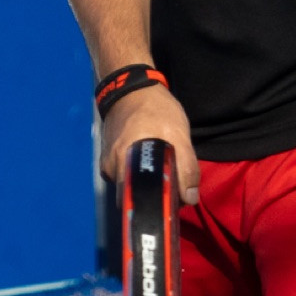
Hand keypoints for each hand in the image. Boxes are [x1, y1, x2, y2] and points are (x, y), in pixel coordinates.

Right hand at [102, 85, 199, 203]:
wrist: (130, 89)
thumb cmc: (155, 109)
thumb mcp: (178, 134)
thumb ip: (186, 167)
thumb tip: (188, 198)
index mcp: (125, 164)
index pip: (141, 203)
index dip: (160, 207)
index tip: (175, 203)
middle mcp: (111, 170)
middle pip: (136, 198)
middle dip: (156, 197)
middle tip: (174, 185)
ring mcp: (107, 166)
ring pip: (132, 188)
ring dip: (149, 185)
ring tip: (164, 170)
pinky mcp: (108, 161)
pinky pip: (127, 177)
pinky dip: (140, 175)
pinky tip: (151, 163)